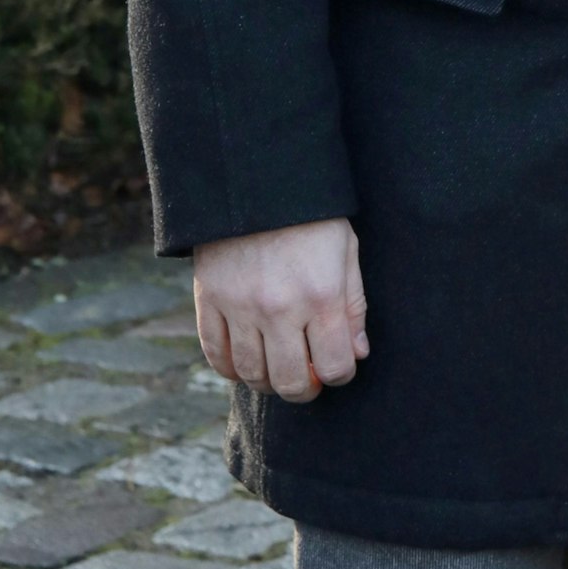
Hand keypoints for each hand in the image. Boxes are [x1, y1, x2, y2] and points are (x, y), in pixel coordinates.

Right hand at [193, 217, 368, 403]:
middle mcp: (280, 308)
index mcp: (321, 295)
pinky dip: (231, 369)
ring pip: (252, 374)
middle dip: (304, 390)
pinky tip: (246, 362)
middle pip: (290, 382)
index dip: (341, 375)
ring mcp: (240, 307)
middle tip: (308, 381)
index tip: (338, 366)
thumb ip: (354, 305)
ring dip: (268, 381)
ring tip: (278, 369)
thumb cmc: (313, 215)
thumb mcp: (346, 250)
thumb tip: (357, 354)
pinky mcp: (210, 300)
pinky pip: (215, 355)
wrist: (259, 179)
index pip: (334, 367)